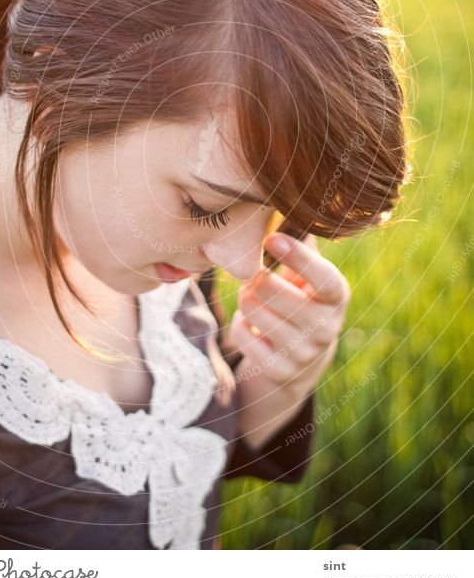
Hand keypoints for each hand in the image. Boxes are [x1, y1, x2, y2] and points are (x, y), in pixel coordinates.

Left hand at [226, 232, 349, 392]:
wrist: (301, 362)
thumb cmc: (301, 300)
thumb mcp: (309, 275)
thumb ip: (302, 244)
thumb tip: (291, 205)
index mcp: (336, 296)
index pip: (322, 277)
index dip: (298, 257)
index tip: (273, 237)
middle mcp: (325, 327)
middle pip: (271, 290)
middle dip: (255, 278)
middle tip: (255, 276)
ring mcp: (303, 353)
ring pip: (251, 309)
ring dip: (245, 299)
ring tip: (254, 299)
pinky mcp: (279, 372)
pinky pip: (241, 334)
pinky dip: (239, 325)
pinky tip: (252, 325)